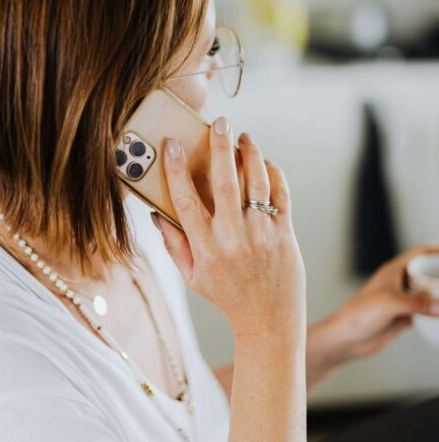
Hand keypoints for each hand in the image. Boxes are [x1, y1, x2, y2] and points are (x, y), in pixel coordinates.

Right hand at [152, 119, 305, 340]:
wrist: (269, 320)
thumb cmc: (227, 296)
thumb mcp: (192, 277)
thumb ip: (174, 245)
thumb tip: (157, 214)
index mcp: (206, 246)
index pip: (185, 200)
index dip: (175, 169)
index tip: (172, 144)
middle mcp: (233, 236)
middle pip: (226, 182)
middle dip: (221, 147)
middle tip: (219, 122)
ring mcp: (262, 233)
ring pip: (257, 182)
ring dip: (251, 154)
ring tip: (244, 137)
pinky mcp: (285, 232)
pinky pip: (281, 194)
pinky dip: (274, 173)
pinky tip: (266, 162)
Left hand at [316, 243, 438, 366]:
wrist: (347, 338)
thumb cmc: (359, 314)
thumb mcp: (390, 303)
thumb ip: (416, 303)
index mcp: (393, 271)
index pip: (418, 253)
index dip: (435, 249)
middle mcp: (398, 284)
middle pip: (426, 273)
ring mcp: (402, 301)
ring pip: (427, 294)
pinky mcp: (403, 318)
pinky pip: (425, 313)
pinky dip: (436, 314)